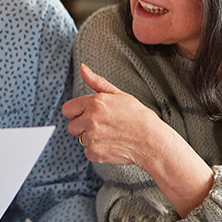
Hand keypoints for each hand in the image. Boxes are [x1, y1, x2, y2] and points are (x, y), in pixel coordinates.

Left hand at [63, 64, 213, 217]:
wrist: (153, 142)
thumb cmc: (139, 117)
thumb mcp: (119, 95)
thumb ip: (97, 82)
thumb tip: (83, 68)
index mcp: (95, 103)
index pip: (67, 109)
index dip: (77, 113)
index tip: (87, 115)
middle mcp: (91, 119)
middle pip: (72, 126)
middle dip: (83, 126)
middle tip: (103, 126)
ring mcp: (92, 137)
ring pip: (80, 139)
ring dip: (91, 139)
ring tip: (110, 135)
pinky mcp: (95, 152)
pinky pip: (88, 152)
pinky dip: (97, 151)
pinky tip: (112, 145)